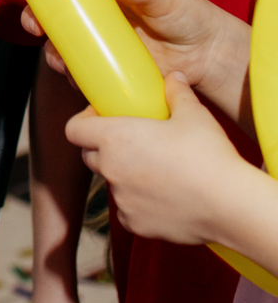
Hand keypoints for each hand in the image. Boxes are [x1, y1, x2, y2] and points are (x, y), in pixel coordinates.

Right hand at [21, 0, 248, 114]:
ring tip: (62, 62)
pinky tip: (83, 82)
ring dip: (56, 55)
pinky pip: (87, 75)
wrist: (210, 56)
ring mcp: (106, 46)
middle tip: (36, 31)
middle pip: (60, 20)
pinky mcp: (114, 70)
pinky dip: (79, 79)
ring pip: (68, 49)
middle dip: (40, 25)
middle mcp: (102, 19)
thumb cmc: (190, 17)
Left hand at [65, 73, 242, 244]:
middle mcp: (110, 169)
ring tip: (156, 169)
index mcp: (114, 138)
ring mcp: (120, 199)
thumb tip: (174, 78)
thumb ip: (177, 92)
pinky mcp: (135, 224)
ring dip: (125, 175)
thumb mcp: (193, 114)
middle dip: (104, 147)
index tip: (104, 117)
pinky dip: (139, 202)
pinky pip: (129, 209)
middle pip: (90, 156)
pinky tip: (165, 195)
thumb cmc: (208, 156)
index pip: (74, 129)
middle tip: (132, 141)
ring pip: (113, 183)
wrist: (229, 205)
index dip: (85, 121)